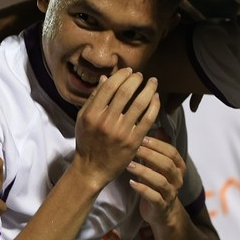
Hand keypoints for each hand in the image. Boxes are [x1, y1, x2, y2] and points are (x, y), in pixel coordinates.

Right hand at [72, 68, 160, 189]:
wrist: (92, 168)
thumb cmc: (86, 141)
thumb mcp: (83, 118)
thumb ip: (93, 98)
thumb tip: (105, 78)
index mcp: (92, 114)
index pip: (109, 87)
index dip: (121, 75)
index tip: (128, 71)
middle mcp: (106, 121)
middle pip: (125, 92)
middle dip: (136, 79)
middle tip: (141, 75)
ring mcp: (121, 132)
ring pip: (139, 104)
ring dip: (149, 89)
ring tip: (153, 82)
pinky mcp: (133, 142)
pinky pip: (147, 119)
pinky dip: (154, 106)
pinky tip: (156, 98)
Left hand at [128, 134, 185, 224]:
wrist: (161, 211)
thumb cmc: (156, 181)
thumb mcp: (158, 163)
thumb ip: (159, 147)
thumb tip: (157, 125)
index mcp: (179, 167)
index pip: (172, 152)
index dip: (158, 144)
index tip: (142, 137)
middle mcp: (178, 180)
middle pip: (167, 165)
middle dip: (150, 155)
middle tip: (133, 148)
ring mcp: (171, 194)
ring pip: (161, 181)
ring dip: (144, 171)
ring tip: (129, 165)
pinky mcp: (161, 207)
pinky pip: (154, 197)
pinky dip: (142, 189)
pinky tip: (131, 182)